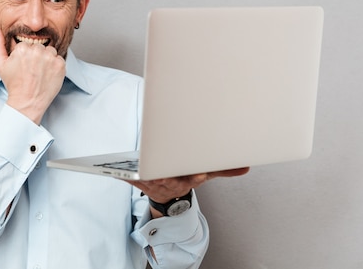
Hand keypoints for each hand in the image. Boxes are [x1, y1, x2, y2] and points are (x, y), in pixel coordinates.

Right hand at [0, 27, 65, 123]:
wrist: (28, 102)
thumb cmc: (14, 84)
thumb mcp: (0, 65)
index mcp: (23, 48)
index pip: (27, 44)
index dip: (25, 56)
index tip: (23, 66)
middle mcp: (38, 51)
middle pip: (39, 47)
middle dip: (36, 56)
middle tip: (31, 71)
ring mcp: (50, 58)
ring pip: (50, 51)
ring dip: (47, 59)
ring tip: (39, 72)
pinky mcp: (60, 65)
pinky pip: (59, 59)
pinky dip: (55, 66)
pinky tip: (47, 75)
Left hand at [127, 167, 249, 216]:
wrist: (167, 196)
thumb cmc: (184, 178)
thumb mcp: (204, 173)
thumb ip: (222, 169)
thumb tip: (245, 167)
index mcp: (187, 180)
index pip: (194, 179)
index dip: (197, 177)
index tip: (200, 175)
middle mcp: (171, 183)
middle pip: (170, 179)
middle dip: (168, 176)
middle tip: (163, 173)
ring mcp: (154, 183)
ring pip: (150, 180)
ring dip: (145, 177)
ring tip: (141, 171)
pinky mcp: (138, 181)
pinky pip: (129, 178)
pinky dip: (123, 175)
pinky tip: (117, 171)